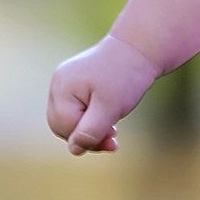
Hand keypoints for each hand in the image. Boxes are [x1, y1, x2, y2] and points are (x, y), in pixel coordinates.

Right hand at [46, 34, 161, 155]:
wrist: (140, 48)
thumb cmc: (126, 76)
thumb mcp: (110, 107)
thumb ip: (91, 130)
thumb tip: (73, 151)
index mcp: (63, 88)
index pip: (65, 127)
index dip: (87, 139)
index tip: (113, 140)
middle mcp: (59, 84)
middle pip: (63, 125)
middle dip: (87, 136)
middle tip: (113, 139)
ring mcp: (66, 84)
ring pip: (70, 120)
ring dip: (91, 129)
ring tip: (113, 131)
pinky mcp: (76, 85)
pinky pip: (77, 110)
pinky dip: (92, 119)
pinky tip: (110, 122)